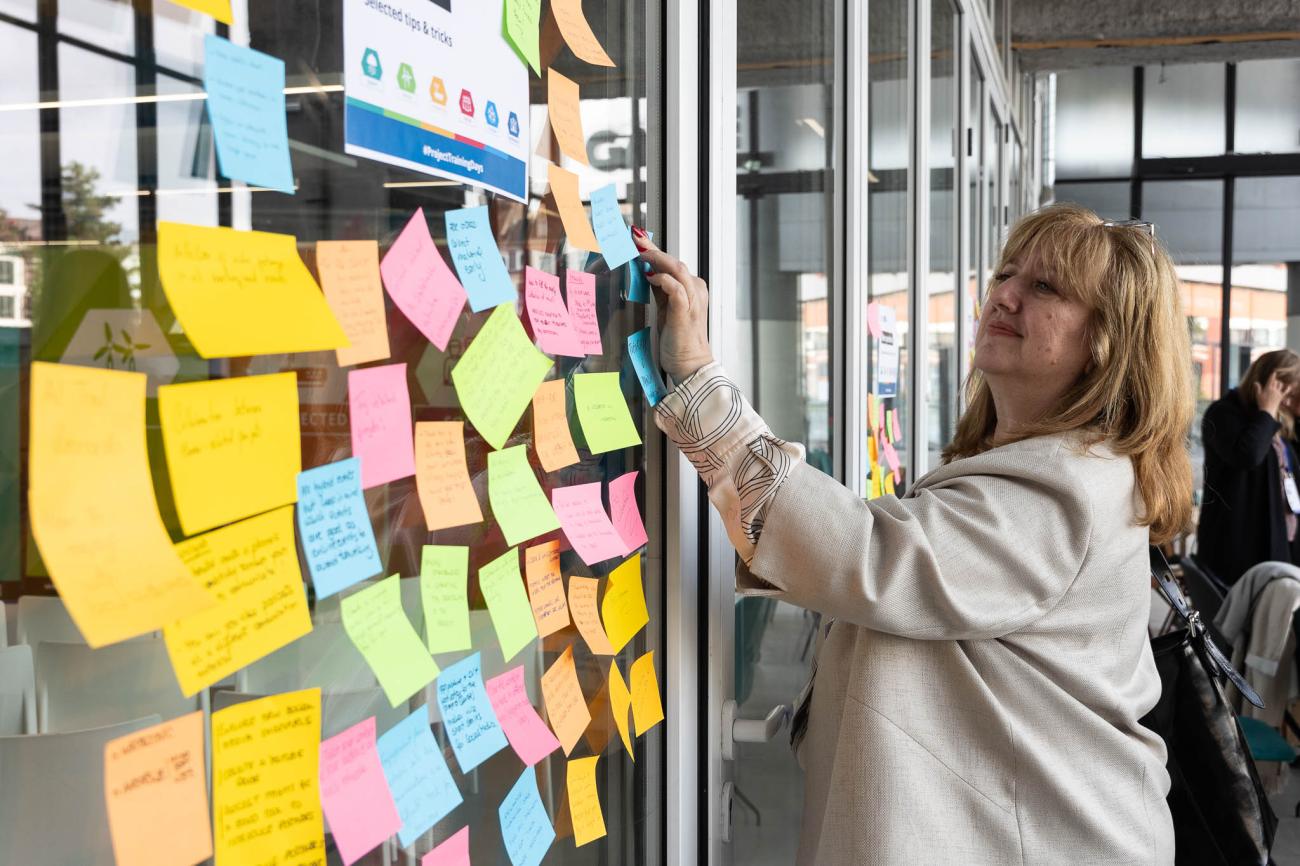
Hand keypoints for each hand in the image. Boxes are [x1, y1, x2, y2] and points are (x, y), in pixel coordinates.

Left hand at [632, 229, 713, 377]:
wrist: (690, 364)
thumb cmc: (679, 339)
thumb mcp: (667, 310)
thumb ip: (660, 291)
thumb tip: (646, 273)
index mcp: (692, 289)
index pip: (672, 263)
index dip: (655, 250)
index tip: (638, 239)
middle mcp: (695, 290)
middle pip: (674, 262)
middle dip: (653, 249)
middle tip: (634, 238)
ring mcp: (692, 300)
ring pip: (677, 269)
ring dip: (657, 259)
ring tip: (640, 253)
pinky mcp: (685, 312)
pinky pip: (677, 289)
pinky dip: (664, 279)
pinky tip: (651, 277)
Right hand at [1257, 371, 1287, 418]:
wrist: (1267, 410)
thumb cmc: (1261, 403)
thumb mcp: (1258, 395)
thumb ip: (1257, 388)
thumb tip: (1255, 382)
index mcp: (1268, 388)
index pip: (1271, 380)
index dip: (1273, 376)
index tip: (1274, 372)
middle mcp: (1274, 389)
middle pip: (1276, 382)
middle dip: (1275, 380)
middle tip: (1273, 380)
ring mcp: (1278, 393)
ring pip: (1280, 385)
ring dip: (1279, 383)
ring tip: (1277, 383)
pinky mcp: (1281, 397)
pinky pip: (1286, 391)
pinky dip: (1287, 388)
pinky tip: (1289, 386)